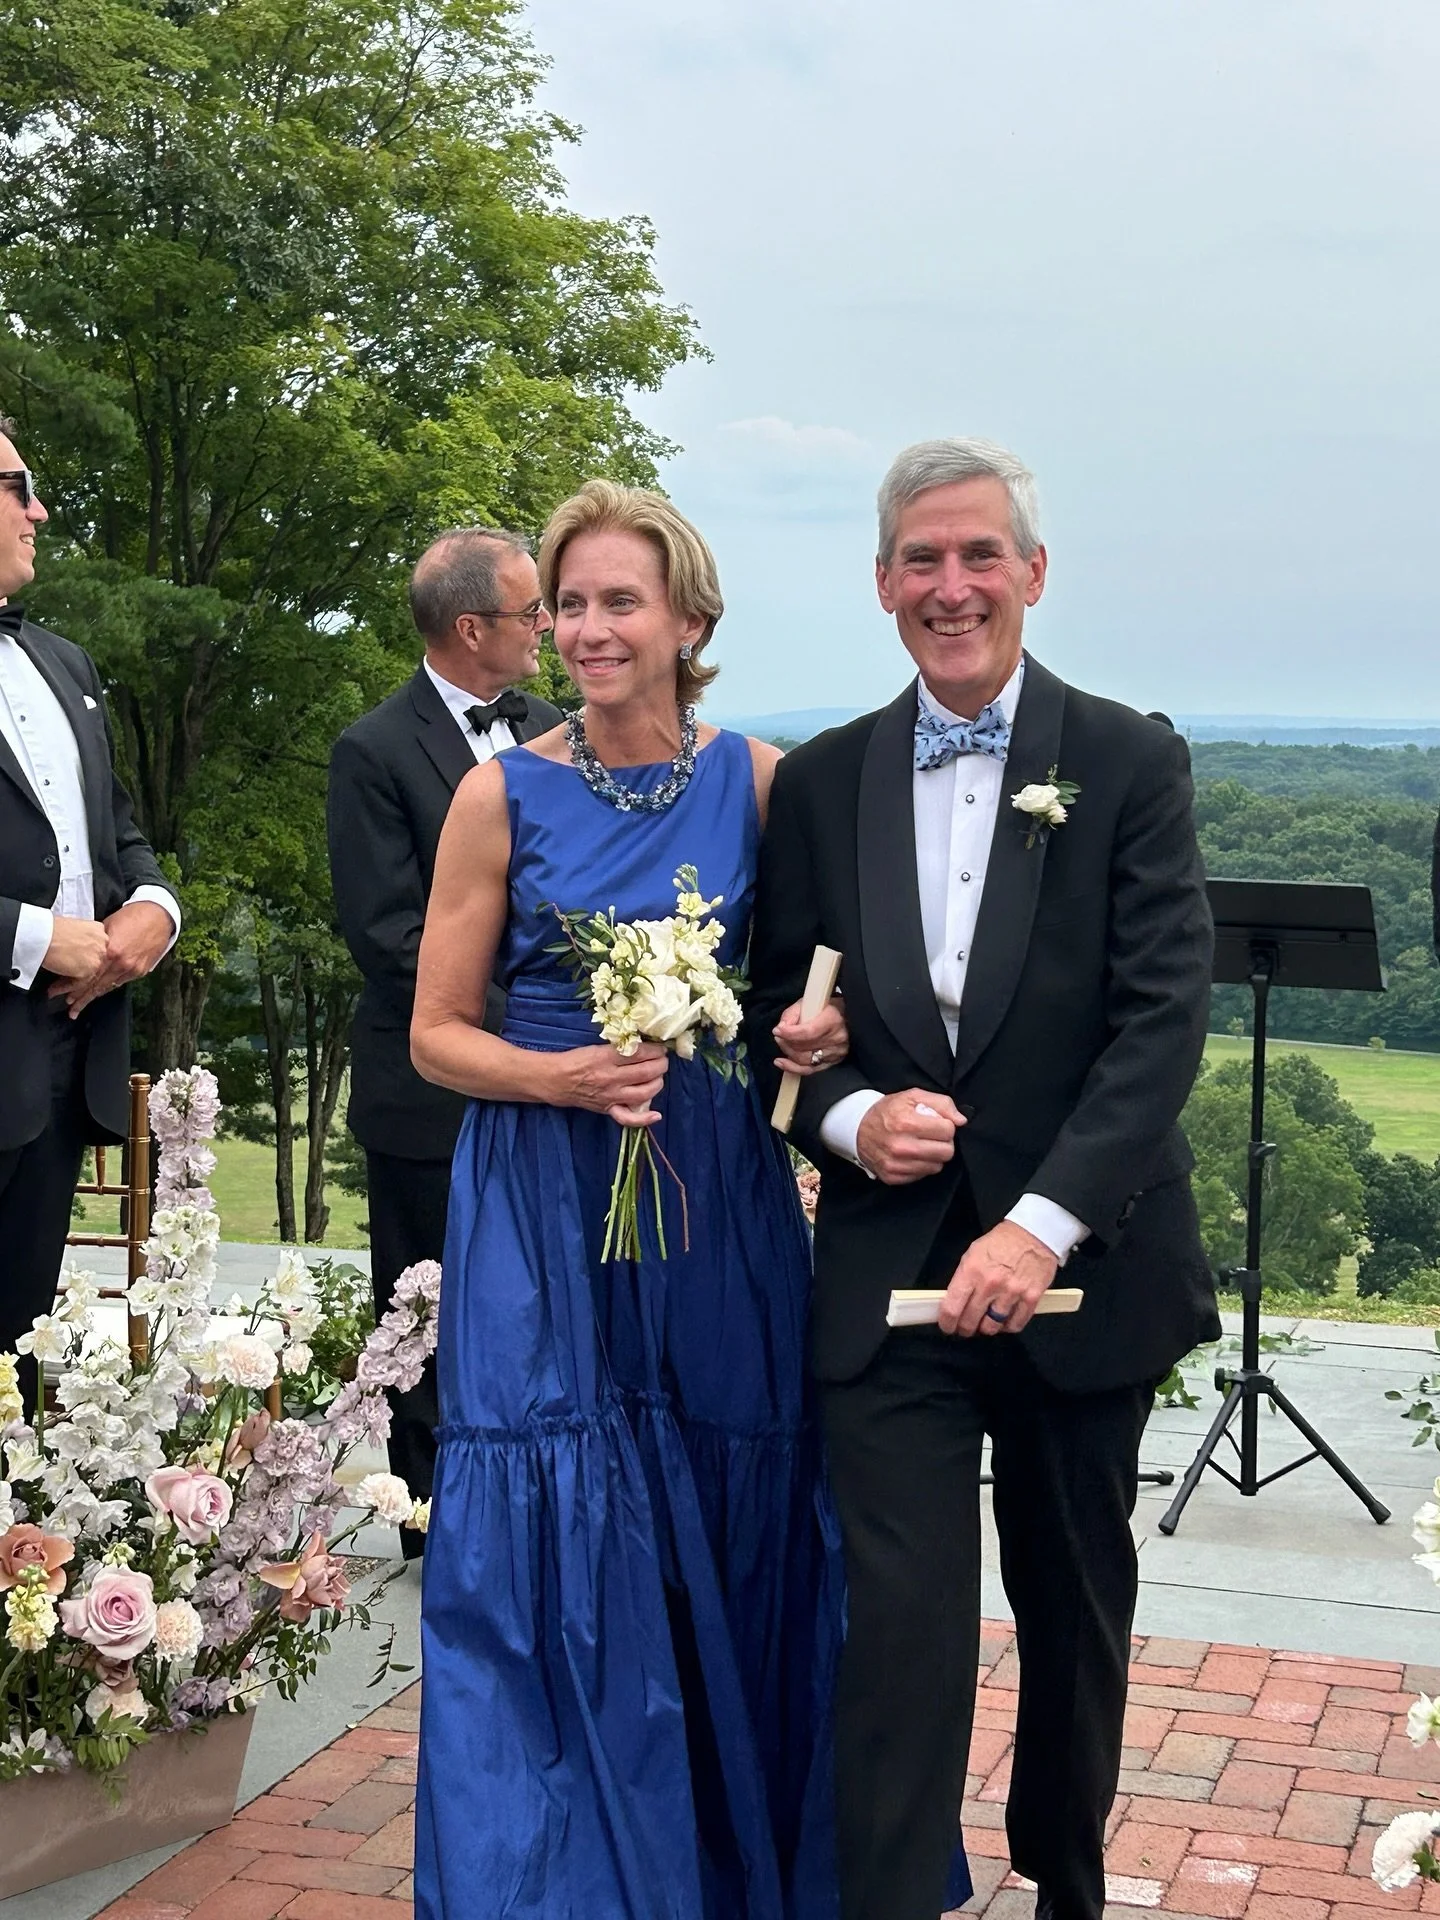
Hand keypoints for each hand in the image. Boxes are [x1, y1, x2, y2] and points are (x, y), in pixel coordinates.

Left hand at [51, 900, 174, 1017]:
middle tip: (70, 1008)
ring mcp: (132, 969)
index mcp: (110, 951)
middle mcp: (121, 963)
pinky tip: (100, 992)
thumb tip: (84, 952)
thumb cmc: (133, 915)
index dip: (72, 987)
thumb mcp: (108, 925)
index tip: (60, 993)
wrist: (159, 914)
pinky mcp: (141, 970)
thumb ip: (97, 943)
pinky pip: (121, 982)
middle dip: (81, 999)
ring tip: (80, 1006)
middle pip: (96, 986)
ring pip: (108, 987)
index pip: (87, 975)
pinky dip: (109, 987)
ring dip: (93, 996)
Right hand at [559, 1041, 669, 1127]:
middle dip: (661, 1065)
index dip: (656, 1050)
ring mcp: (611, 1096)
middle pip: (646, 1072)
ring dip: (657, 1083)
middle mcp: (611, 1078)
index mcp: (607, 1058)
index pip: (640, 1053)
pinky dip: (644, 1119)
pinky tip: (657, 1114)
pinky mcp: (608, 1109)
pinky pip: (628, 1118)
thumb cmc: (576, 1060)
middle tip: (663, 1060)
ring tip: (658, 1077)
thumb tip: (644, 1046)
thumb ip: (620, 1048)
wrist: (556, 1080)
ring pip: (644, 1093)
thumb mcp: (597, 1047)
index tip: (661, 1048)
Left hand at [773, 994, 848, 1075]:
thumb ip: (793, 1013)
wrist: (848, 1018)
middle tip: (779, 1034)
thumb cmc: (827, 1008)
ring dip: (788, 1052)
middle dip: (786, 1041)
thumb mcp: (810, 1002)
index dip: (790, 1033)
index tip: (778, 1030)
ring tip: (782, 1042)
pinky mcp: (832, 1062)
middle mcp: (837, 1039)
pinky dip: (792, 1068)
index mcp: (833, 1020)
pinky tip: (781, 1062)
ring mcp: (835, 1053)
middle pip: (804, 1047)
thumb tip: (782, 1027)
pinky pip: (809, 1070)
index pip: (808, 1032)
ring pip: (805, 1059)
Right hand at [855, 1089, 965, 1184]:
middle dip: (944, 1142)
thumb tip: (961, 1120)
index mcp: (906, 1122)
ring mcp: (895, 1164)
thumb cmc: (888, 1111)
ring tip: (922, 1145)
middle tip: (933, 1136)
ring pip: (936, 1166)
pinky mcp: (892, 1177)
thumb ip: (941, 1103)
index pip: (948, 1130)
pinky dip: (921, 1166)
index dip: (946, 1125)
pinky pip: (922, 1176)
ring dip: (933, 1156)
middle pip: (946, 1152)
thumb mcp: (912, 1096)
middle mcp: (900, 1146)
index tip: (938, 1124)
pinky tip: (912, 1155)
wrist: (857, 1128)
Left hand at [937, 1221, 1058, 1337]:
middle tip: (966, 1326)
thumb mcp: (973, 1254)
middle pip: (970, 1322)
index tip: (948, 1325)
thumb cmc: (1002, 1242)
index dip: (947, 1323)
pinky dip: (1008, 1326)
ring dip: (987, 1327)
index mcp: (971, 1271)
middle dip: (966, 1328)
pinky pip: (1015, 1325)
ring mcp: (1011, 1292)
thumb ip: (962, 1278)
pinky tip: (1005, 1319)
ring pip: (992, 1327)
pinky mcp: (1030, 1298)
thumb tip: (953, 1300)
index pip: (952, 1307)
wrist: (1033, 1234)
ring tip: (986, 1321)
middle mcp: (990, 1284)